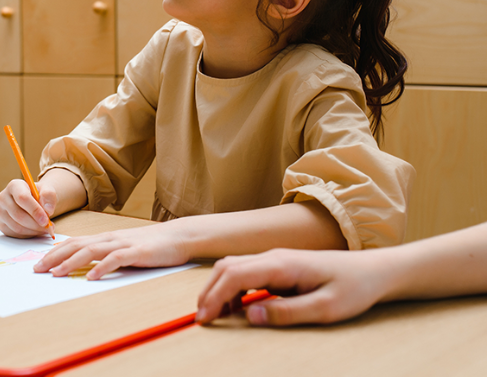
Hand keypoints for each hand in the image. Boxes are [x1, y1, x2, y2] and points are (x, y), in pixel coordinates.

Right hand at [0, 179, 56, 237]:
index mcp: (14, 186)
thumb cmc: (39, 195)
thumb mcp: (47, 190)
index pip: (22, 198)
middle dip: (35, 224)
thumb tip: (48, 210)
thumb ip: (49, 196)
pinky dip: (28, 235)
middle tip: (48, 227)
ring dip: (33, 231)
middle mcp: (3, 198)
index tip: (46, 220)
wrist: (33, 201)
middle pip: (18, 215)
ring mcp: (0, 212)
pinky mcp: (1, 224)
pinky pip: (15, 234)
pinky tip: (36, 230)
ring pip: (17, 227)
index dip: (35, 210)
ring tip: (44, 228)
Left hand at [34, 220, 192, 279]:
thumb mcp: (122, 247)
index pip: (73, 243)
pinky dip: (101, 268)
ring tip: (56, 274)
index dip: (53, 252)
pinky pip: (115, 260)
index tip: (37, 264)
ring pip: (91, 251)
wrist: (177, 236)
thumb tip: (83, 265)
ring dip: (71, 262)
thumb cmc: (149, 244)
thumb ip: (104, 253)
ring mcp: (122, 244)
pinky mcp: (136, 252)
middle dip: (54, 257)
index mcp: (104, 238)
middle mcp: (109, 238)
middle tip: (37, 270)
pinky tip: (91, 277)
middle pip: (76, 245)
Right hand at [195, 248, 390, 326]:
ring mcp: (275, 258)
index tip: (204, 319)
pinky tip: (236, 306)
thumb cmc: (352, 289)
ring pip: (233, 267)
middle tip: (202, 319)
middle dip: (208, 292)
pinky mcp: (279, 265)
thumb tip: (250, 316)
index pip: (234, 275)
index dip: (213, 297)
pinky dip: (231, 287)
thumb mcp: (324, 309)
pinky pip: (245, 271)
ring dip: (218, 289)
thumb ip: (286, 312)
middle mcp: (273, 256)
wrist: (372, 271)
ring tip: (216, 315)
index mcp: (281, 265)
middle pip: (226, 268)